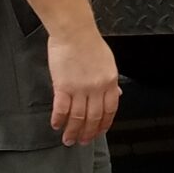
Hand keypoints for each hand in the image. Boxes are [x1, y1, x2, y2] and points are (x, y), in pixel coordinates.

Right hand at [47, 27, 120, 144]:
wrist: (74, 31)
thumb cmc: (89, 42)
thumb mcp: (108, 62)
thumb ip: (111, 81)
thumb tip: (118, 93)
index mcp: (110, 82)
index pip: (110, 110)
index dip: (104, 124)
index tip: (99, 132)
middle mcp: (97, 88)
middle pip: (94, 117)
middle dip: (88, 133)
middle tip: (82, 141)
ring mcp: (80, 88)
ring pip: (78, 117)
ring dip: (72, 131)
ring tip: (68, 139)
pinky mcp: (63, 86)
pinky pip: (61, 108)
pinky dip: (59, 119)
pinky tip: (56, 125)